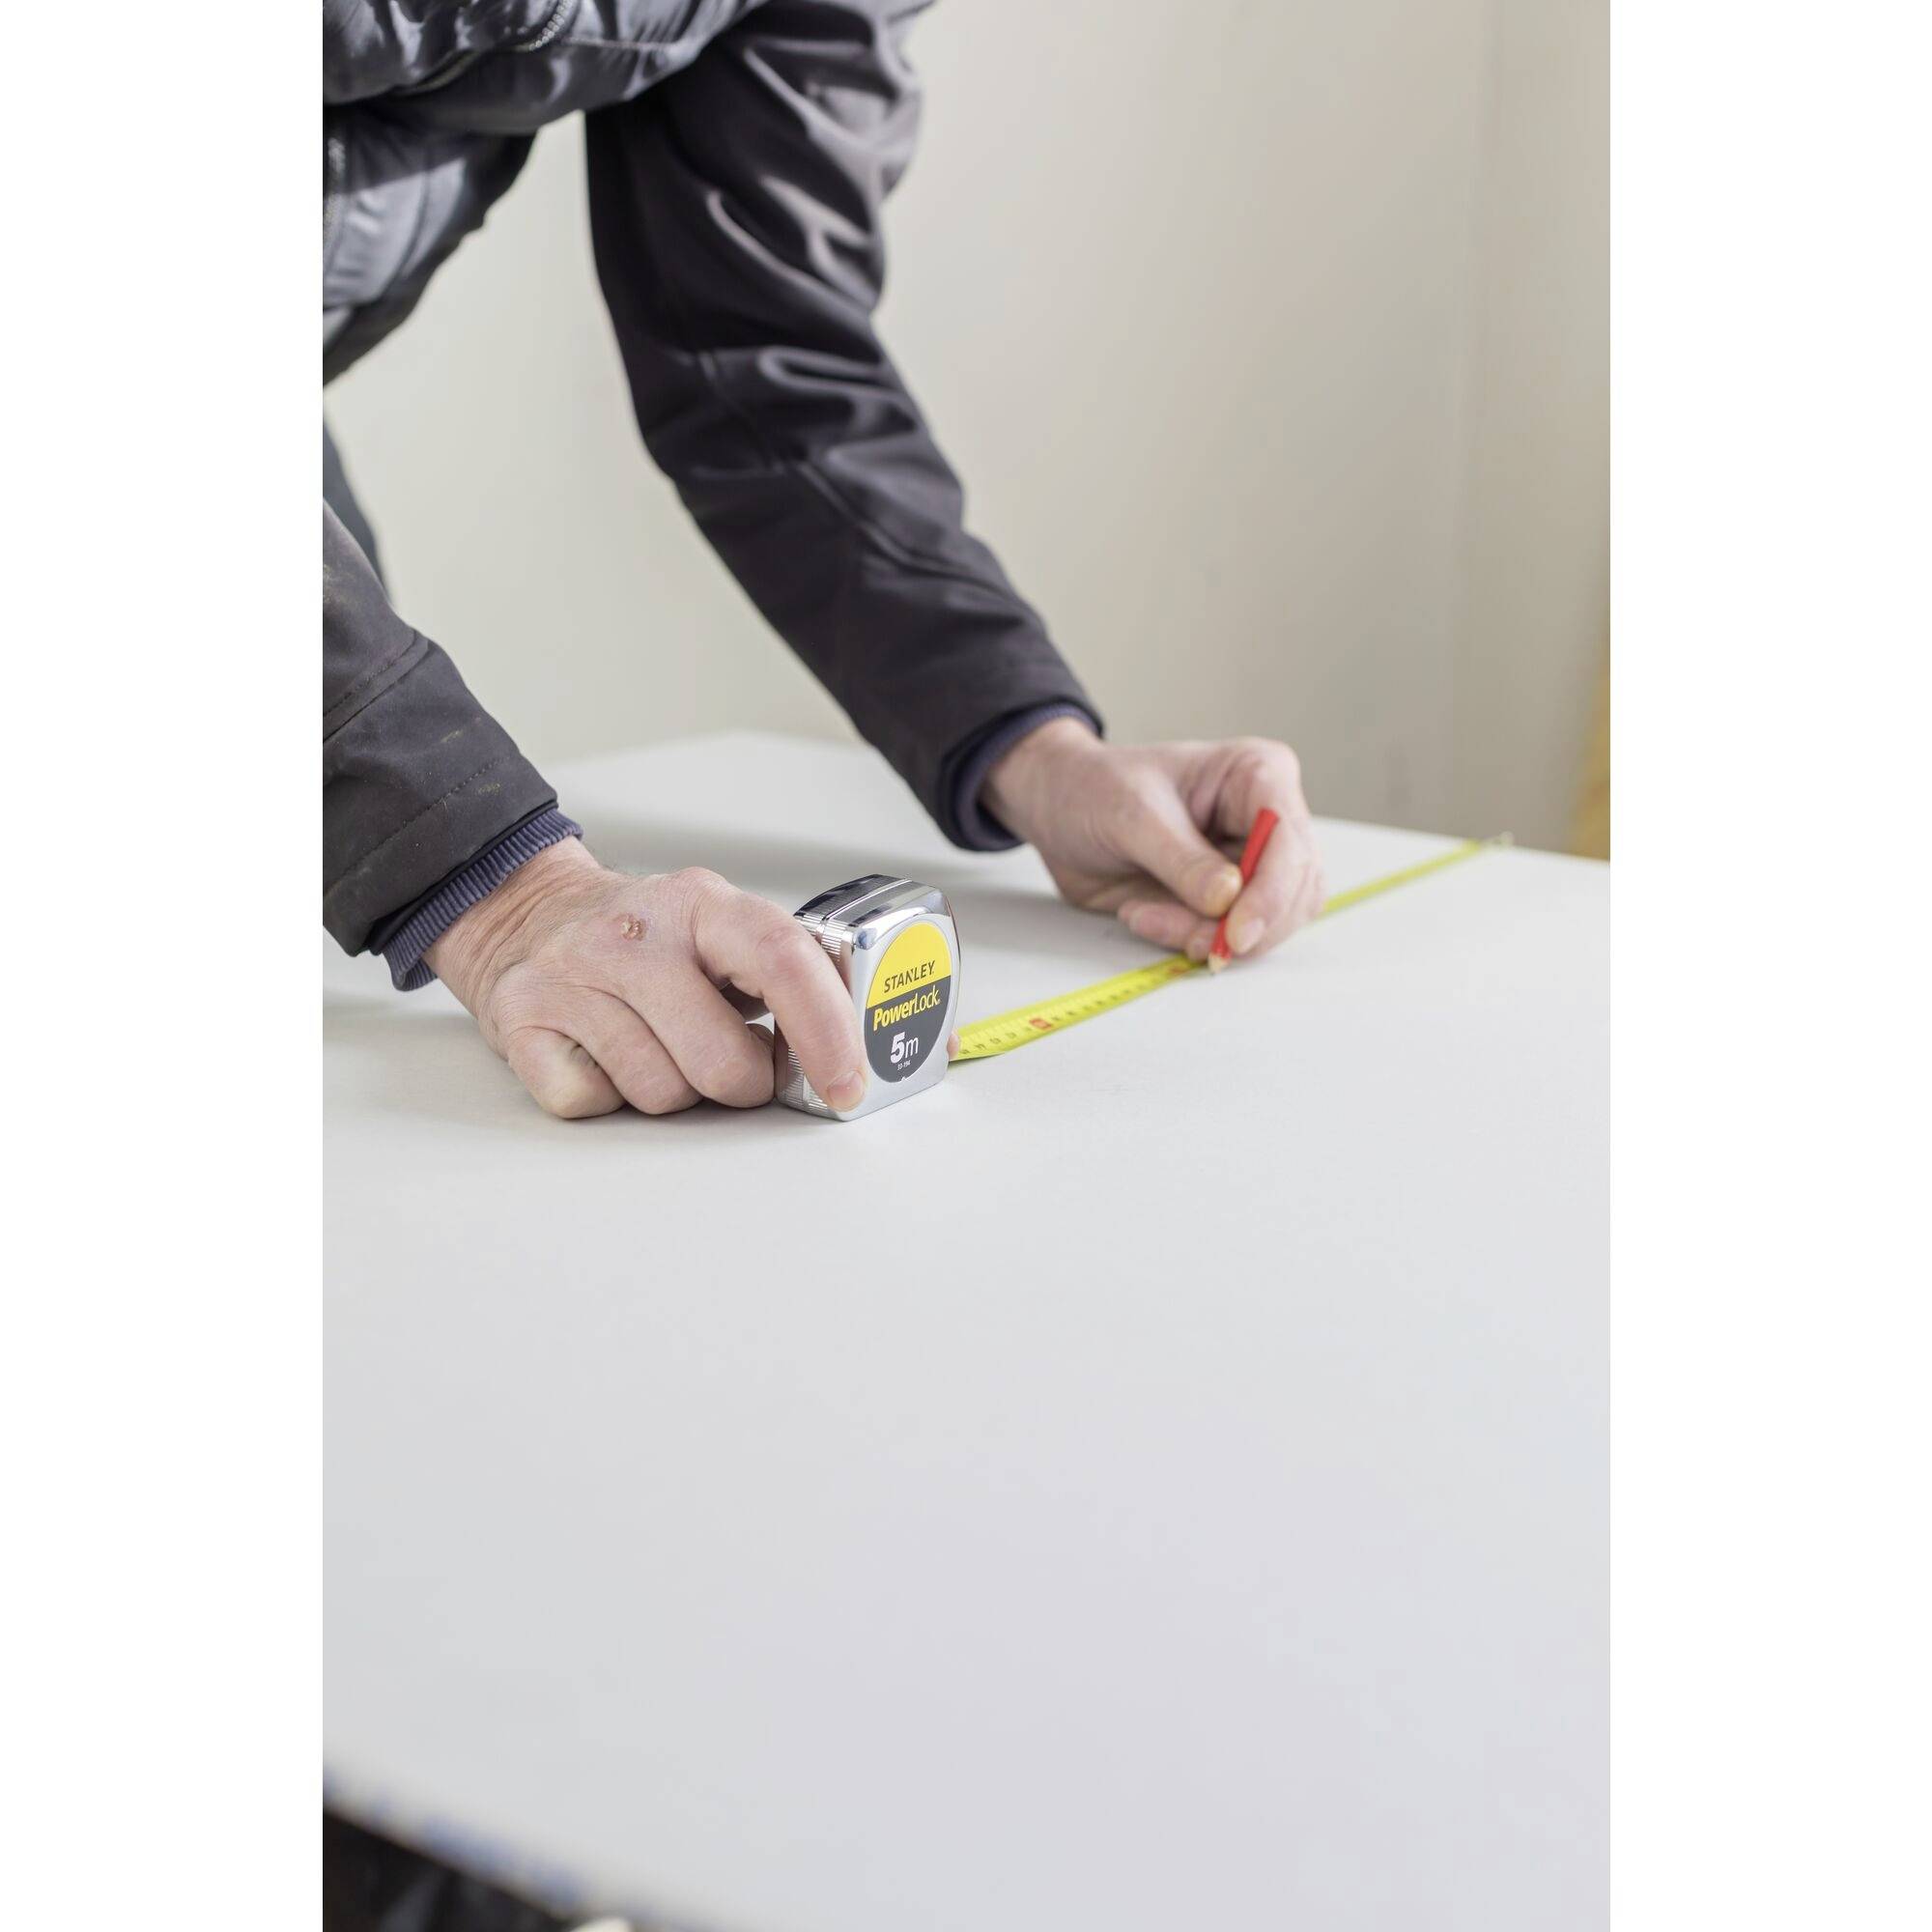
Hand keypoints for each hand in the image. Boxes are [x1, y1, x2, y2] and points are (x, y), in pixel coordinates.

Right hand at [424, 840, 867, 1118]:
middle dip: (739, 1082)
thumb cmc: (648, 942)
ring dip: (672, 1090)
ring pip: (660, 1093)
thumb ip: (788, 978)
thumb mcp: (718, 931)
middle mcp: (636, 932)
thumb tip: (879, 1052)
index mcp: (704, 904)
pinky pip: (594, 1102)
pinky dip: (607, 1095)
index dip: (826, 1030)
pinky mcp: (521, 1019)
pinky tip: (603, 1052)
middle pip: (722, 1060)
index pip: (782, 957)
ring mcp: (572, 974)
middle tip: (725, 1058)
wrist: (525, 915)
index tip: (848, 1084)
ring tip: (654, 1043)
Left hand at [983, 718, 1323, 962]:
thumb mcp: (1132, 815)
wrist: (1061, 809)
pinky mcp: (1229, 898)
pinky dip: (1192, 940)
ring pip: (1269, 923)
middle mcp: (1266, 819)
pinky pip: (1230, 936)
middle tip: (1184, 938)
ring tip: (1147, 917)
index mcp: (1258, 775)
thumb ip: (1182, 860)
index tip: (1235, 934)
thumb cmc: (1096, 788)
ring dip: (1209, 937)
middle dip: (1241, 926)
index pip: (1290, 841)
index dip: (1271, 894)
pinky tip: (1146, 917)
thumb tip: (1228, 899)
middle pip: (1295, 891)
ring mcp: (1252, 862)